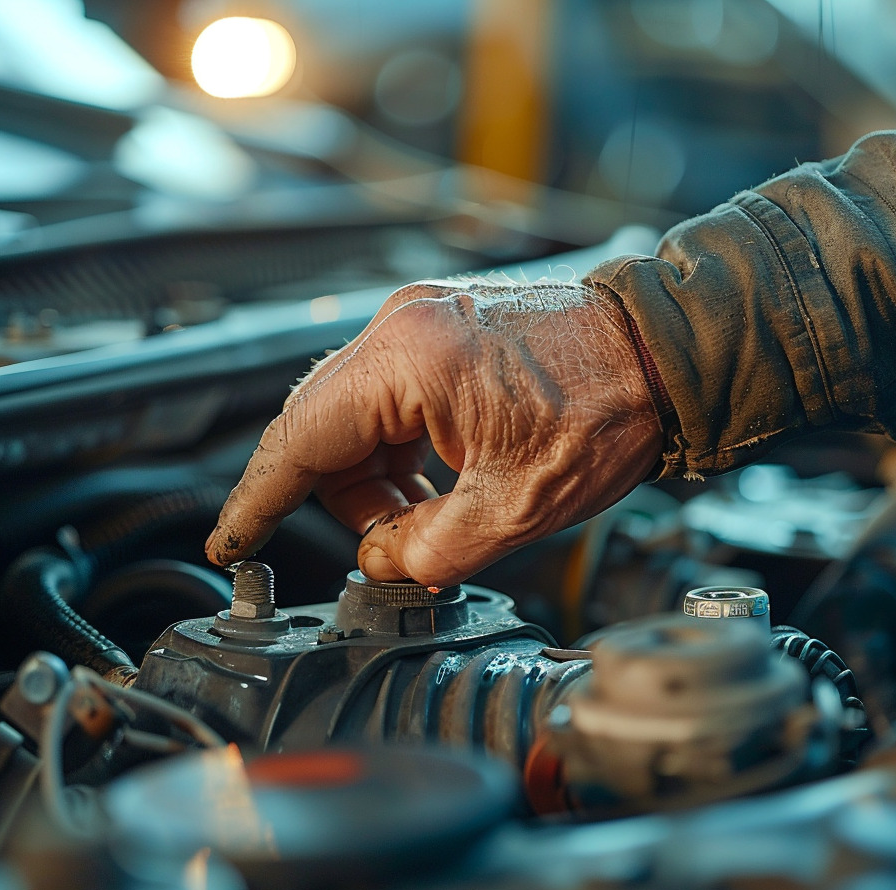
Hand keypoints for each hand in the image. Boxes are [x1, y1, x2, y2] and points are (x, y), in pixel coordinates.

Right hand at [206, 278, 662, 586]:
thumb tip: (384, 561)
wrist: (664, 352)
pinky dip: (401, 450)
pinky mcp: (443, 329)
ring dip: (376, 479)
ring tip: (434, 516)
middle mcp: (403, 326)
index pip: (298, 438)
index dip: (259, 500)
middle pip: (322, 427)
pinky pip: (390, 399)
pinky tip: (442, 482)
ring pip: (355, 417)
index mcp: (407, 359)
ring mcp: (422, 321)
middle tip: (386, 546)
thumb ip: (427, 551)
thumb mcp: (514, 509)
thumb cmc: (609, 407)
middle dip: (341, 499)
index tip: (231, 540)